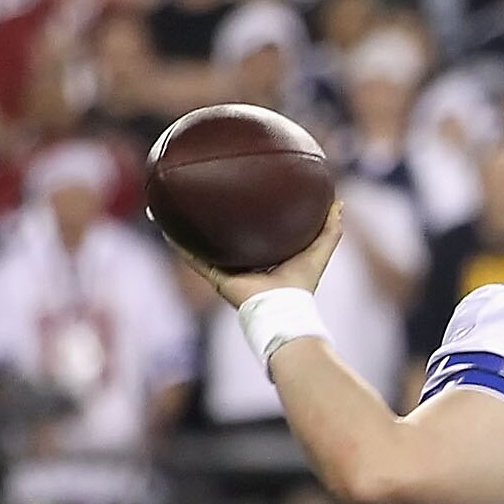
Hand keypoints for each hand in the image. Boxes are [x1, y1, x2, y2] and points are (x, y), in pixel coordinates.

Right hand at [173, 198, 341, 309]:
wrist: (283, 310)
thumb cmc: (302, 284)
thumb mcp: (319, 250)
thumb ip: (331, 228)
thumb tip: (338, 202)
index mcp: (265, 258)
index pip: (253, 233)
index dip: (247, 216)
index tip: (241, 194)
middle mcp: (244, 264)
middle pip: (226, 237)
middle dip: (214, 220)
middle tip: (203, 195)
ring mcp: (228, 271)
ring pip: (204, 246)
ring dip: (190, 230)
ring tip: (174, 208)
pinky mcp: (216, 278)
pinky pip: (193, 258)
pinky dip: (179, 245)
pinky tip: (165, 228)